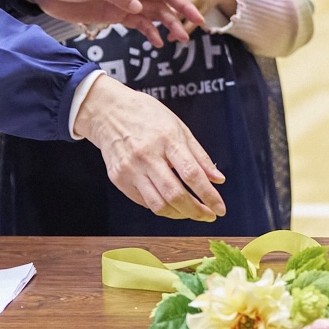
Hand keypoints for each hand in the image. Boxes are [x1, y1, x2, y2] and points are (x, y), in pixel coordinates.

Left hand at [19, 0, 204, 47]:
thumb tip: (138, 8)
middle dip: (182, 7)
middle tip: (198, 21)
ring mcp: (125, 1)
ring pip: (154, 12)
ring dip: (169, 23)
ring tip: (182, 39)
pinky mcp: (115, 15)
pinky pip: (138, 24)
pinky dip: (150, 33)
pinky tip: (158, 44)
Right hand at [72, 74, 225, 219]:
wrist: (108, 112)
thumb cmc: (147, 116)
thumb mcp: (179, 127)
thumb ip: (199, 156)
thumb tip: (218, 179)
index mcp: (166, 139)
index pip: (191, 174)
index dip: (208, 195)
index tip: (220, 209)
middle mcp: (147, 156)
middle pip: (174, 195)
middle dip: (196, 211)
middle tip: (208, 216)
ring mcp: (130, 169)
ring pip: (158, 205)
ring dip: (179, 214)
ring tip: (191, 212)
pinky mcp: (119, 179)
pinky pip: (144, 202)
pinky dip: (161, 206)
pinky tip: (170, 202)